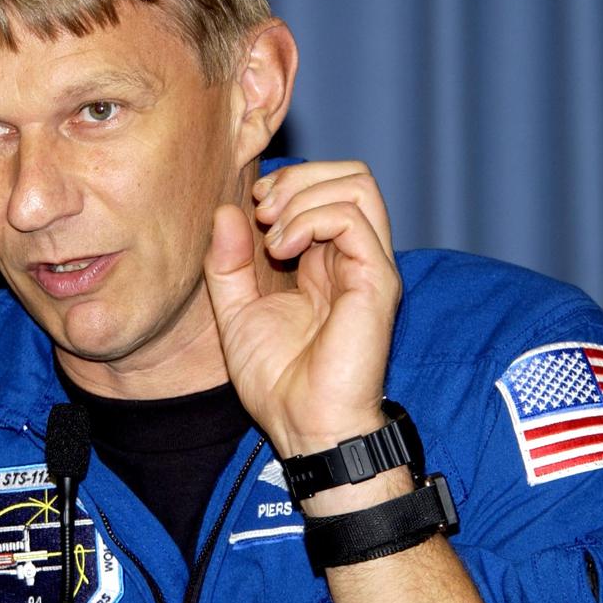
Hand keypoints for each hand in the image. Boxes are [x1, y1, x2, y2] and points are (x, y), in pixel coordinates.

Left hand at [204, 161, 400, 458]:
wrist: (305, 426)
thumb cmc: (278, 380)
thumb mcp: (234, 311)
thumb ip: (227, 262)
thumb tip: (225, 209)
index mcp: (327, 261)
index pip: (328, 188)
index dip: (288, 182)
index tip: (253, 207)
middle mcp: (354, 257)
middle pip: (350, 175)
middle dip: (298, 177)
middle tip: (263, 209)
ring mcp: (370, 266)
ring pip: (357, 185)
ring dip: (303, 195)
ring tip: (272, 233)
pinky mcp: (376, 281)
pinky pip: (352, 218)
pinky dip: (309, 219)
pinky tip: (281, 249)